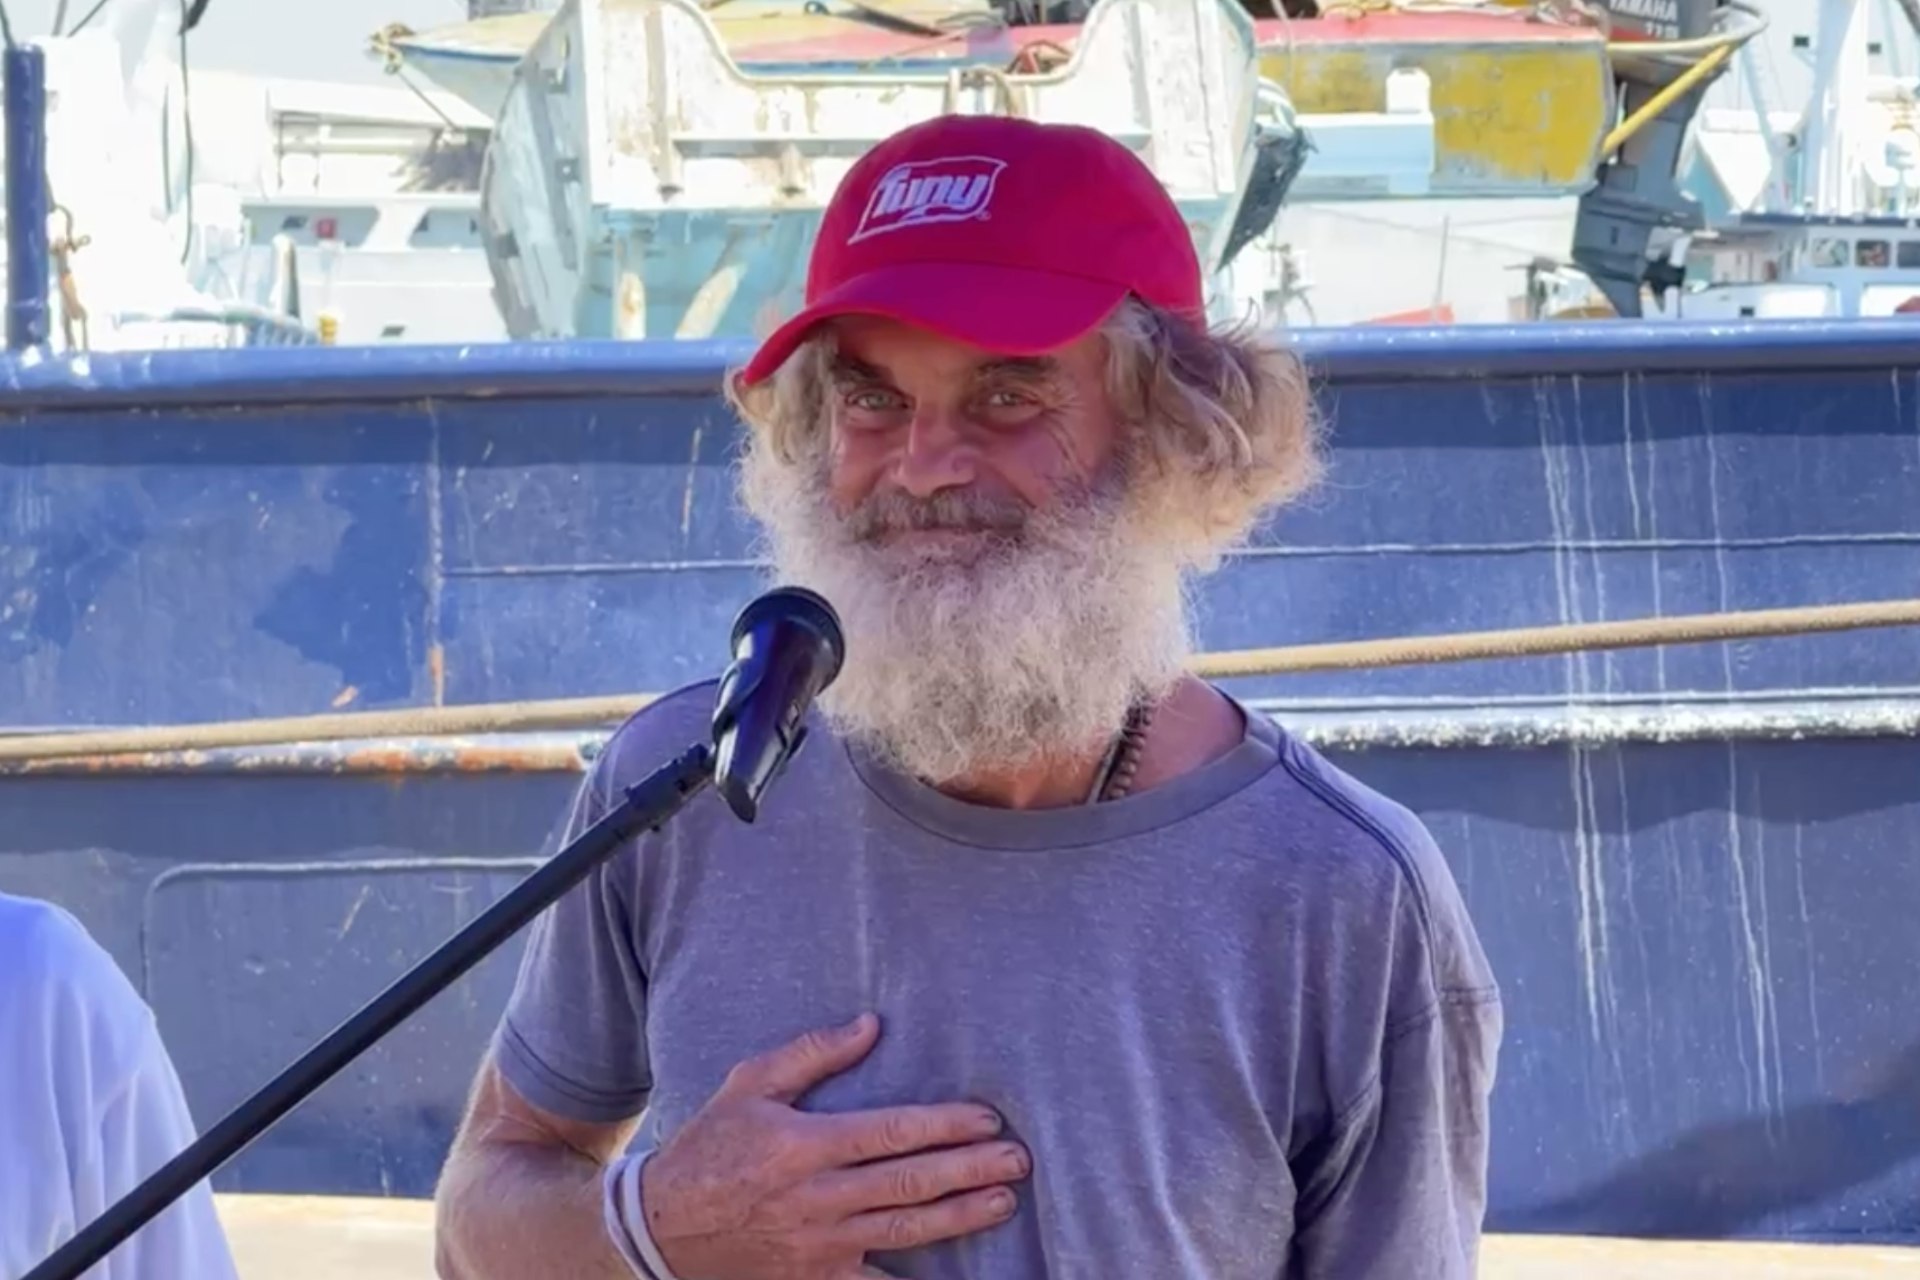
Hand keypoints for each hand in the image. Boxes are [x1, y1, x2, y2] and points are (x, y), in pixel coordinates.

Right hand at [638, 1013, 1027, 1279]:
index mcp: (804, 1144)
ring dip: (959, 1217)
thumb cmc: (710, 1145)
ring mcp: (819, 1244)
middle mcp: (818, 1197)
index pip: (892, 1132)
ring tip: (1002, 1202)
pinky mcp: (816, 1278)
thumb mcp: (748, 1084)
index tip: (987, 1118)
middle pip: (910, 1182)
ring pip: (905, 1232)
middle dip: (970, 1170)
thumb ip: (811, 1053)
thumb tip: (871, 1025)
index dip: (945, 1125)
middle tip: (1017, 1159)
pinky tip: (955, 1274)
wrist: (661, 1227)